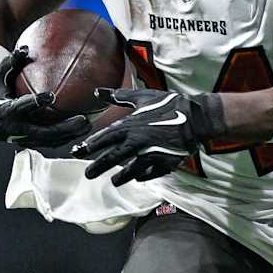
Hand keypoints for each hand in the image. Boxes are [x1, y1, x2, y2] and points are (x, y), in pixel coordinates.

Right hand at [0, 46, 90, 146]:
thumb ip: (11, 62)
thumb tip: (26, 49)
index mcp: (4, 111)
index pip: (20, 107)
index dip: (35, 103)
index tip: (50, 96)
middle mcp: (14, 128)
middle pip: (42, 132)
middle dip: (63, 128)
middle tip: (82, 119)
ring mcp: (22, 138)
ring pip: (49, 141)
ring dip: (69, 135)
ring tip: (88, 125)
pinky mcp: (29, 142)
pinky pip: (49, 142)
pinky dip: (65, 138)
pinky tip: (81, 130)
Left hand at [71, 87, 223, 185]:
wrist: (195, 117)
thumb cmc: (168, 104)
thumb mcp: (142, 97)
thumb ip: (118, 96)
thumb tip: (97, 91)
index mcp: (130, 125)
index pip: (104, 138)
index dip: (90, 146)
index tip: (77, 152)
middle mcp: (137, 141)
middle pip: (113, 158)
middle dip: (98, 167)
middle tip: (88, 175)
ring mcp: (150, 154)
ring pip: (130, 170)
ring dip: (121, 177)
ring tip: (113, 181)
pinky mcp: (164, 163)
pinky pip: (150, 173)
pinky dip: (143, 176)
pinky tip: (137, 178)